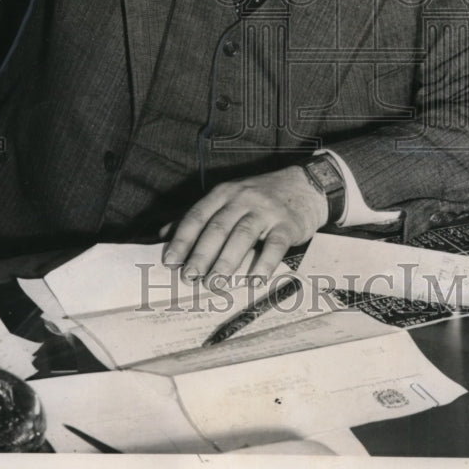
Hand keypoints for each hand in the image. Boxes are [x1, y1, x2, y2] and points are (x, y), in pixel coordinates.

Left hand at [161, 166, 327, 283]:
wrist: (305, 185)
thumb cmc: (260, 196)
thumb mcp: (228, 197)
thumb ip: (198, 215)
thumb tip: (163, 234)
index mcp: (223, 193)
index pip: (198, 216)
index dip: (182, 239)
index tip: (170, 261)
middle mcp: (242, 199)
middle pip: (217, 227)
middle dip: (201, 254)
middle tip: (189, 277)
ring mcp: (265, 210)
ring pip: (242, 236)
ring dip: (227, 262)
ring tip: (215, 283)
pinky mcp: (287, 224)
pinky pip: (274, 245)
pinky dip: (264, 264)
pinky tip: (254, 280)